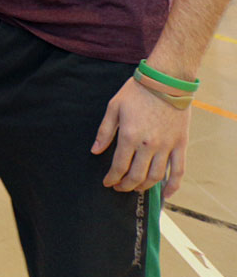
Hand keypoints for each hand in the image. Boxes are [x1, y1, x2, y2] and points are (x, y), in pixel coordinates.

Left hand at [92, 76, 190, 195]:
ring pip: (156, 176)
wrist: (165, 82)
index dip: (112, 178)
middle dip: (125, 185)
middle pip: (136, 175)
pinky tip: (165, 194)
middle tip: (119, 187)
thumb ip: (104, 131)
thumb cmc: (136, 92)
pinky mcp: (180, 145)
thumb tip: (95, 151)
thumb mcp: (113, 107)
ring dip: (144, 186)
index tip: (107, 182)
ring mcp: (166, 147)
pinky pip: (179, 171)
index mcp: (129, 136)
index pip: (119, 166)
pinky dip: (172, 186)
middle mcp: (148, 145)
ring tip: (135, 187)